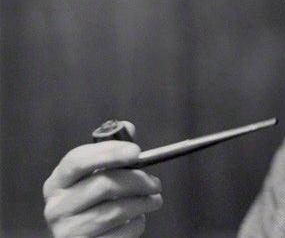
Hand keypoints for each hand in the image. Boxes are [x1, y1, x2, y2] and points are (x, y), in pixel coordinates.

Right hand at [43, 140, 162, 236]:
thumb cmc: (91, 203)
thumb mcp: (94, 176)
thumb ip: (110, 153)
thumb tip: (129, 128)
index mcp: (57, 182)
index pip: (78, 160)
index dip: (109, 152)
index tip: (137, 152)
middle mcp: (56, 207)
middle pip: (104, 185)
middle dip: (138, 181)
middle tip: (156, 183)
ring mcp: (67, 231)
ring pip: (116, 210)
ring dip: (144, 202)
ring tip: (154, 200)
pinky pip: (121, 233)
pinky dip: (137, 224)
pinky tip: (138, 218)